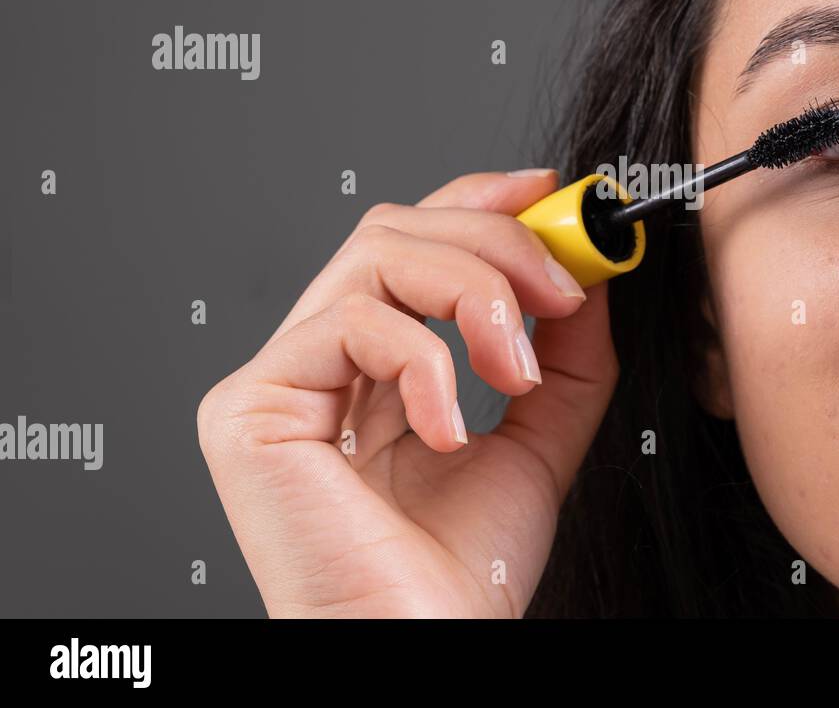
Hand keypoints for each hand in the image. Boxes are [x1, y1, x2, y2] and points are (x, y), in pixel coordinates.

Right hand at [197, 170, 617, 616]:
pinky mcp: (250, 408)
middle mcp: (320, 363)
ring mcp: (280, 381)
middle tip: (562, 288)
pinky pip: (350, 323)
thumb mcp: (539, 436)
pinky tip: (451, 430)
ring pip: (374, 254)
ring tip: (518, 370)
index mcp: (373, 368)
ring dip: (474, 291)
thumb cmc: (462, 574)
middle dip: (494, 241)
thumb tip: (583, 270)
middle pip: (395, 230)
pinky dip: (425, 363)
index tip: (546, 194)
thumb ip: (562, 353)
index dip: (475, 202)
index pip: (412, 242)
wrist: (425, 650)